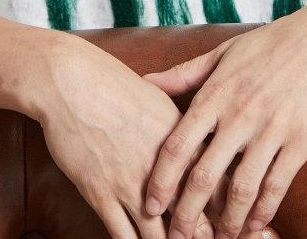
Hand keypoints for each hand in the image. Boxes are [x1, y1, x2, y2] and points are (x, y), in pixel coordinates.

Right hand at [33, 40, 227, 238]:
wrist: (72, 82)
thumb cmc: (115, 85)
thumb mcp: (161, 103)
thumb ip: (185, 131)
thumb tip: (204, 143)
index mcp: (184, 145)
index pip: (220, 190)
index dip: (231, 213)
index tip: (234, 225)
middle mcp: (162, 169)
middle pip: (196, 220)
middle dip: (205, 238)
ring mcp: (130, 184)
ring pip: (159, 236)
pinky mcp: (101, 194)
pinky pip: (123, 235)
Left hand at [139, 0, 306, 237]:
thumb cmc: (274, 42)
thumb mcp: (225, 52)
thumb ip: (185, 73)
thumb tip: (145, 81)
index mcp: (215, 93)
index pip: (177, 145)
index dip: (161, 181)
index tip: (150, 205)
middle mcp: (239, 114)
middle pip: (204, 175)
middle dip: (187, 213)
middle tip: (177, 237)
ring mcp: (271, 128)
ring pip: (242, 188)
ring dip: (228, 220)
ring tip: (220, 238)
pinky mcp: (302, 140)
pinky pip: (278, 184)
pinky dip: (264, 210)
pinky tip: (255, 225)